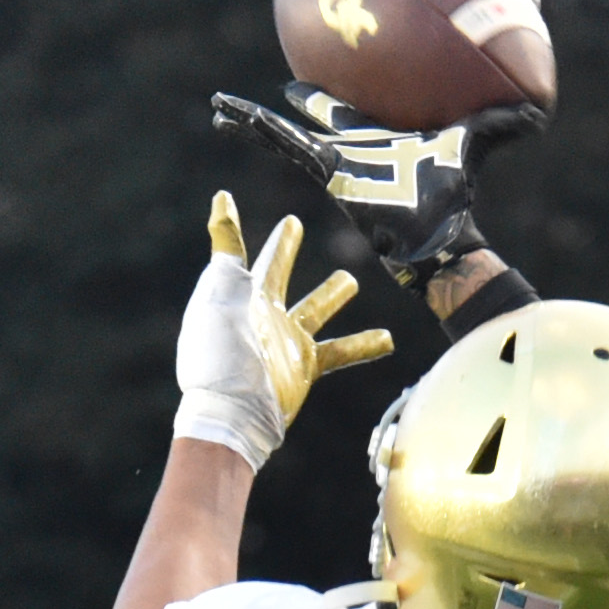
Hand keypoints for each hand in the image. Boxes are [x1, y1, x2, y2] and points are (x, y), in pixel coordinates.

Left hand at [172, 194, 393, 473]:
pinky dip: (364, 344)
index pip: (253, 252)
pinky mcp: (304, 367)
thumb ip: (227, 248)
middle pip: (278, 273)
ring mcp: (285, 340)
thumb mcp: (221, 290)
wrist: (233, 409)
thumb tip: (221, 199)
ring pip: (315, 309)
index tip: (245, 203)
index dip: (246, 229)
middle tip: (293, 226)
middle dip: (284, 251)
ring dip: (331, 296)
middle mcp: (264, 313)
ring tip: (348, 282)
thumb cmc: (220, 351)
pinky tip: (387, 339)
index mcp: (242, 293)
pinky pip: (340, 353)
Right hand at [211, 85, 543, 289]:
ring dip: (252, 119)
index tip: (314, 79)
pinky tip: (228, 113)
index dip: (333, 97)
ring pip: (285, 134)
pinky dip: (256, 130)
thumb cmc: (455, 194)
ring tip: (218, 102)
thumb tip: (541, 105)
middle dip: (292, 105)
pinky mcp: (321, 170)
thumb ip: (502, 122)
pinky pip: (282, 146)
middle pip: (314, 120)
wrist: (435, 232)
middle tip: (272, 85)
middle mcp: (350, 149)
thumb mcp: (476, 141)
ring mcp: (332, 162)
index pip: (350, 112)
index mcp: (379, 137)